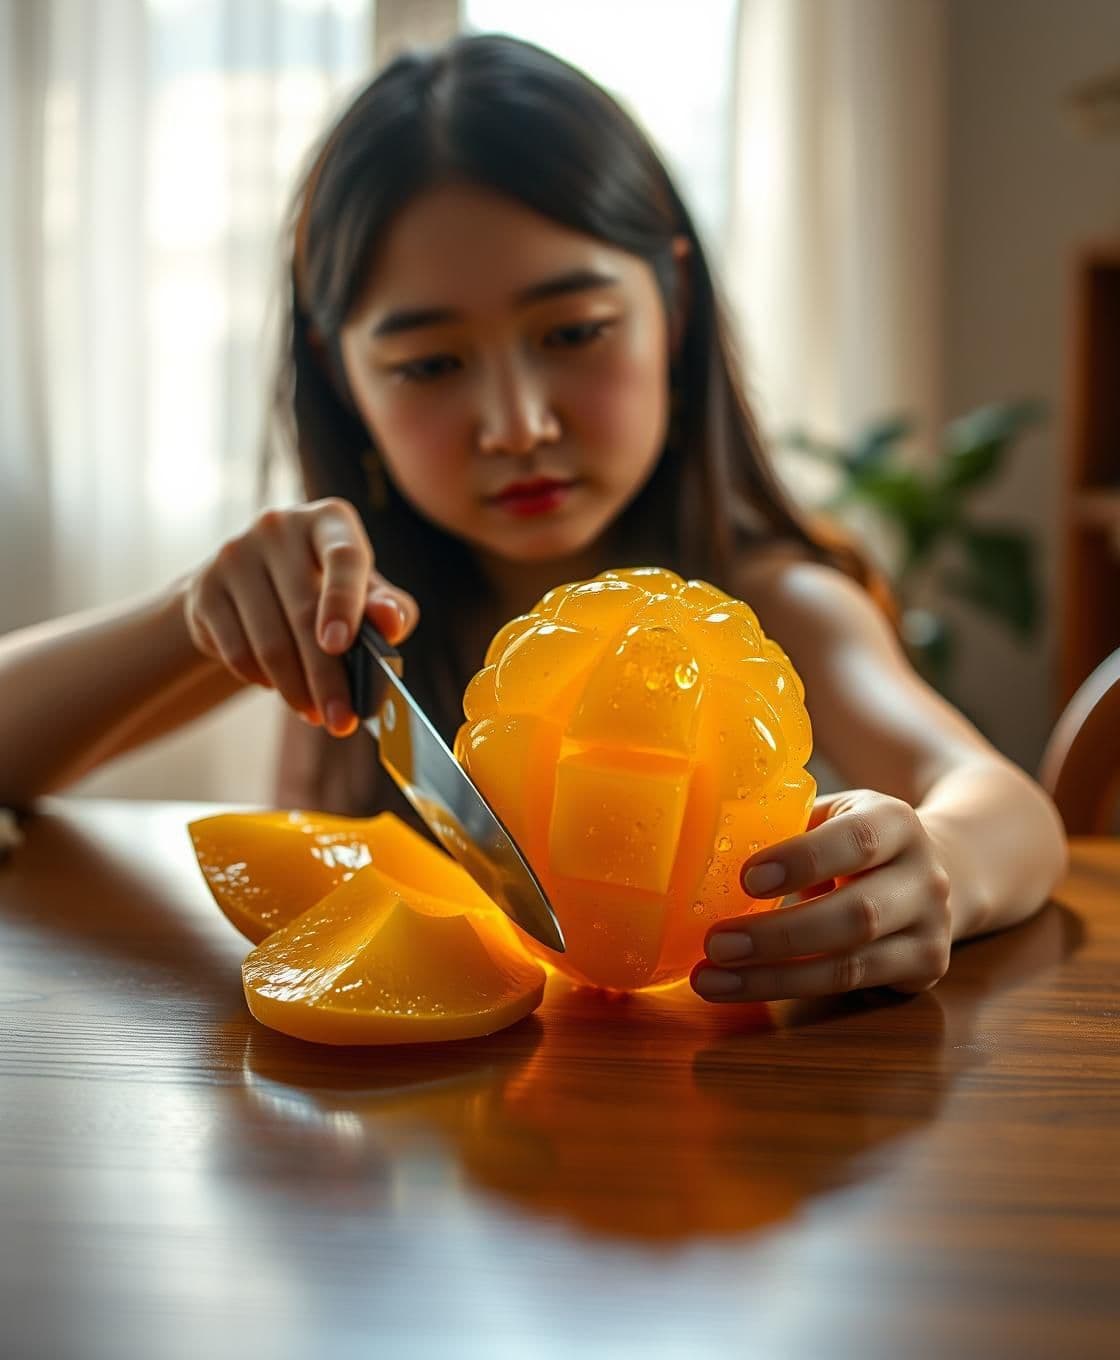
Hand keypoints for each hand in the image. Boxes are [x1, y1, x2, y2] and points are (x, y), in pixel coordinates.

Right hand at [183, 498, 418, 735]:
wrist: (254, 584)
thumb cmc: (330, 590)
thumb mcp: (367, 594)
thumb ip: (390, 609)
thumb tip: (391, 622)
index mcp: (329, 520)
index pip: (343, 557)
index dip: (343, 602)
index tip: (340, 645)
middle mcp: (279, 527)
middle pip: (304, 615)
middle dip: (327, 678)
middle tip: (341, 721)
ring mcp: (236, 554)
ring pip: (269, 642)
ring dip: (295, 690)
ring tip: (314, 714)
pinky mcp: (204, 589)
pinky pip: (236, 652)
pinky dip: (262, 680)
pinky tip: (278, 686)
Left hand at [691, 789, 951, 1001]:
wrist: (939, 867)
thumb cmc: (855, 839)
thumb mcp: (832, 815)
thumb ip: (786, 822)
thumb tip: (698, 833)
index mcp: (896, 823)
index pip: (856, 841)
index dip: (802, 861)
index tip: (746, 878)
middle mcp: (923, 878)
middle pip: (856, 916)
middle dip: (780, 936)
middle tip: (716, 944)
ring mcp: (930, 930)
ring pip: (850, 965)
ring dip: (774, 977)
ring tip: (712, 979)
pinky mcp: (923, 970)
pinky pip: (852, 989)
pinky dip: (792, 989)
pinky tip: (745, 986)